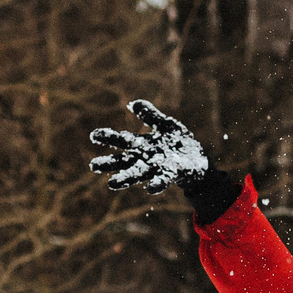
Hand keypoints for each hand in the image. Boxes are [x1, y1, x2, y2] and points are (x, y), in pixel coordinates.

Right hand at [88, 100, 208, 194]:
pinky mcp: (173, 173)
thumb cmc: (179, 144)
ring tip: (112, 183)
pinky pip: (163, 180)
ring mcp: (158, 167)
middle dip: (109, 163)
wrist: (199, 161)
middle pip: (125, 161)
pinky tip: (149, 189)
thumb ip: (150, 115)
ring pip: (139, 173)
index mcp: (143, 145)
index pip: (122, 141)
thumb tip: (133, 104)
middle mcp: (146, 158)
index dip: (108, 138)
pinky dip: (156, 184)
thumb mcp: (165, 125)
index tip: (94, 135)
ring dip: (126, 178)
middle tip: (93, 166)